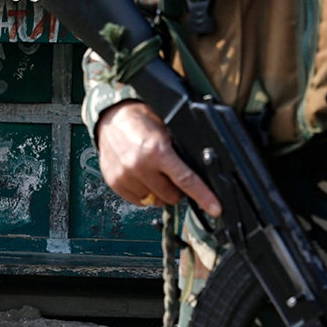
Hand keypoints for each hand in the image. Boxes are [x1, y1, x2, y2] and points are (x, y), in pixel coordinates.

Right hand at [95, 101, 220, 215]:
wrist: (111, 118)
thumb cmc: (141, 121)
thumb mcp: (166, 130)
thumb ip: (179, 152)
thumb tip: (200, 171)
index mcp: (157, 151)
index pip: (186, 180)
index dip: (203, 196)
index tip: (215, 208)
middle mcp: (140, 166)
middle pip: (172, 196)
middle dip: (177, 190)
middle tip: (172, 175)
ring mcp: (126, 177)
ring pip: (155, 201)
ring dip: (159, 192)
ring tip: (154, 173)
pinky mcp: (116, 184)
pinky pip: (139, 201)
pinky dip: (145, 194)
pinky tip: (142, 177)